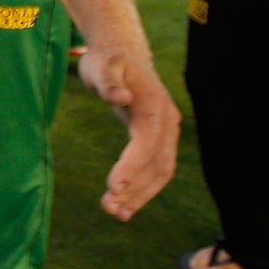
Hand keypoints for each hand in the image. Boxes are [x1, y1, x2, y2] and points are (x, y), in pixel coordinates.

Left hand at [78, 52, 180, 220]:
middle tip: (109, 209)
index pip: (147, 142)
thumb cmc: (107, 61)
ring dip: (140, 195)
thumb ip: (109, 82)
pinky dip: (142, 188)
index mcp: (154, 105)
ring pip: (160, 172)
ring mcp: (166, 132)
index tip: (114, 187)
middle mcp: (167, 122)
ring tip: (114, 212)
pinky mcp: (159, 139)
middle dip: (136, 189)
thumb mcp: (101, 66)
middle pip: (157, 163)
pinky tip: (124, 204)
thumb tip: (120, 99)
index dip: (132, 166)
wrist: (122, 55)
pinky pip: (155, 169)